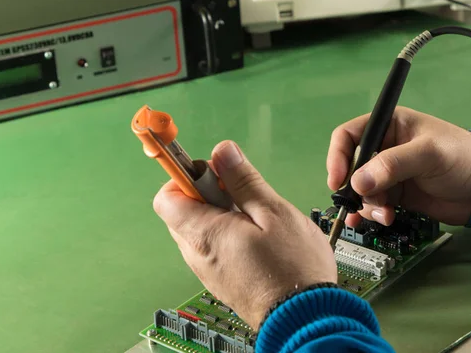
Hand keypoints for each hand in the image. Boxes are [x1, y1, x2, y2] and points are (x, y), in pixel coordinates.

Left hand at [153, 141, 336, 329]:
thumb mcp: (274, 213)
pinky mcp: (219, 278)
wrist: (303, 317)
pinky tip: (255, 235)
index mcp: (205, 234)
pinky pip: (210, 246)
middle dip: (207, 192)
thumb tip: (223, 152)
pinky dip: (225, 232)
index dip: (186, 175)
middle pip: (182, 209)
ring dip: (219, 212)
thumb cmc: (294, 269)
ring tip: (254, 217)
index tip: (212, 169)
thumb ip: (244, 181)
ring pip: (198, 228)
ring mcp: (207, 269)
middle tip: (241, 192)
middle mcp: (198, 254)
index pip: (167, 195)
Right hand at [327, 106, 470, 227]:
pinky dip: (371, 214)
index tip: (337, 181)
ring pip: (360, 190)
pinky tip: (377, 221)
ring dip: (366, 205)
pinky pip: (373, 205)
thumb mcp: (427, 154)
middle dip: (353, 187)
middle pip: (350, 167)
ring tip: (385, 214)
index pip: (348, 136)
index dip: (337, 156)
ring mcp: (389, 174)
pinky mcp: (396, 195)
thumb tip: (357, 183)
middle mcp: (384, 148)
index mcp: (389, 126)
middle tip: (361, 202)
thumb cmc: (462, 158)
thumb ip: (392, 165)